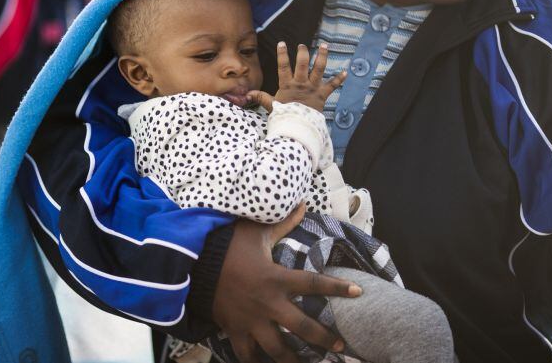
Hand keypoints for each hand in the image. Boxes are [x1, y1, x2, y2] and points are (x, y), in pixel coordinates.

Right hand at [212, 203, 362, 362]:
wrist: (193, 264)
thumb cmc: (227, 246)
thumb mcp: (256, 232)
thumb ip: (284, 223)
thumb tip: (302, 203)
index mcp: (276, 278)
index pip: (314, 283)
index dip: (337, 287)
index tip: (358, 292)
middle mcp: (267, 303)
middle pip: (302, 327)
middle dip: (324, 338)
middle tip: (341, 347)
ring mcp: (251, 321)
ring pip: (277, 349)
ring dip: (294, 360)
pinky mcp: (234, 331)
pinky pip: (247, 355)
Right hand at [248, 42, 345, 111]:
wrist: (298, 128)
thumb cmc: (284, 117)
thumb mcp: (271, 106)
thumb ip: (261, 97)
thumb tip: (247, 94)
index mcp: (287, 85)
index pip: (283, 66)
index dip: (282, 54)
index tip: (282, 43)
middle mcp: (301, 84)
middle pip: (302, 64)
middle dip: (303, 53)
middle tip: (302, 45)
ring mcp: (313, 88)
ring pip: (318, 69)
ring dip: (322, 57)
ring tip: (325, 46)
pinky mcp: (322, 95)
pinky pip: (332, 86)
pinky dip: (339, 79)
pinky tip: (346, 72)